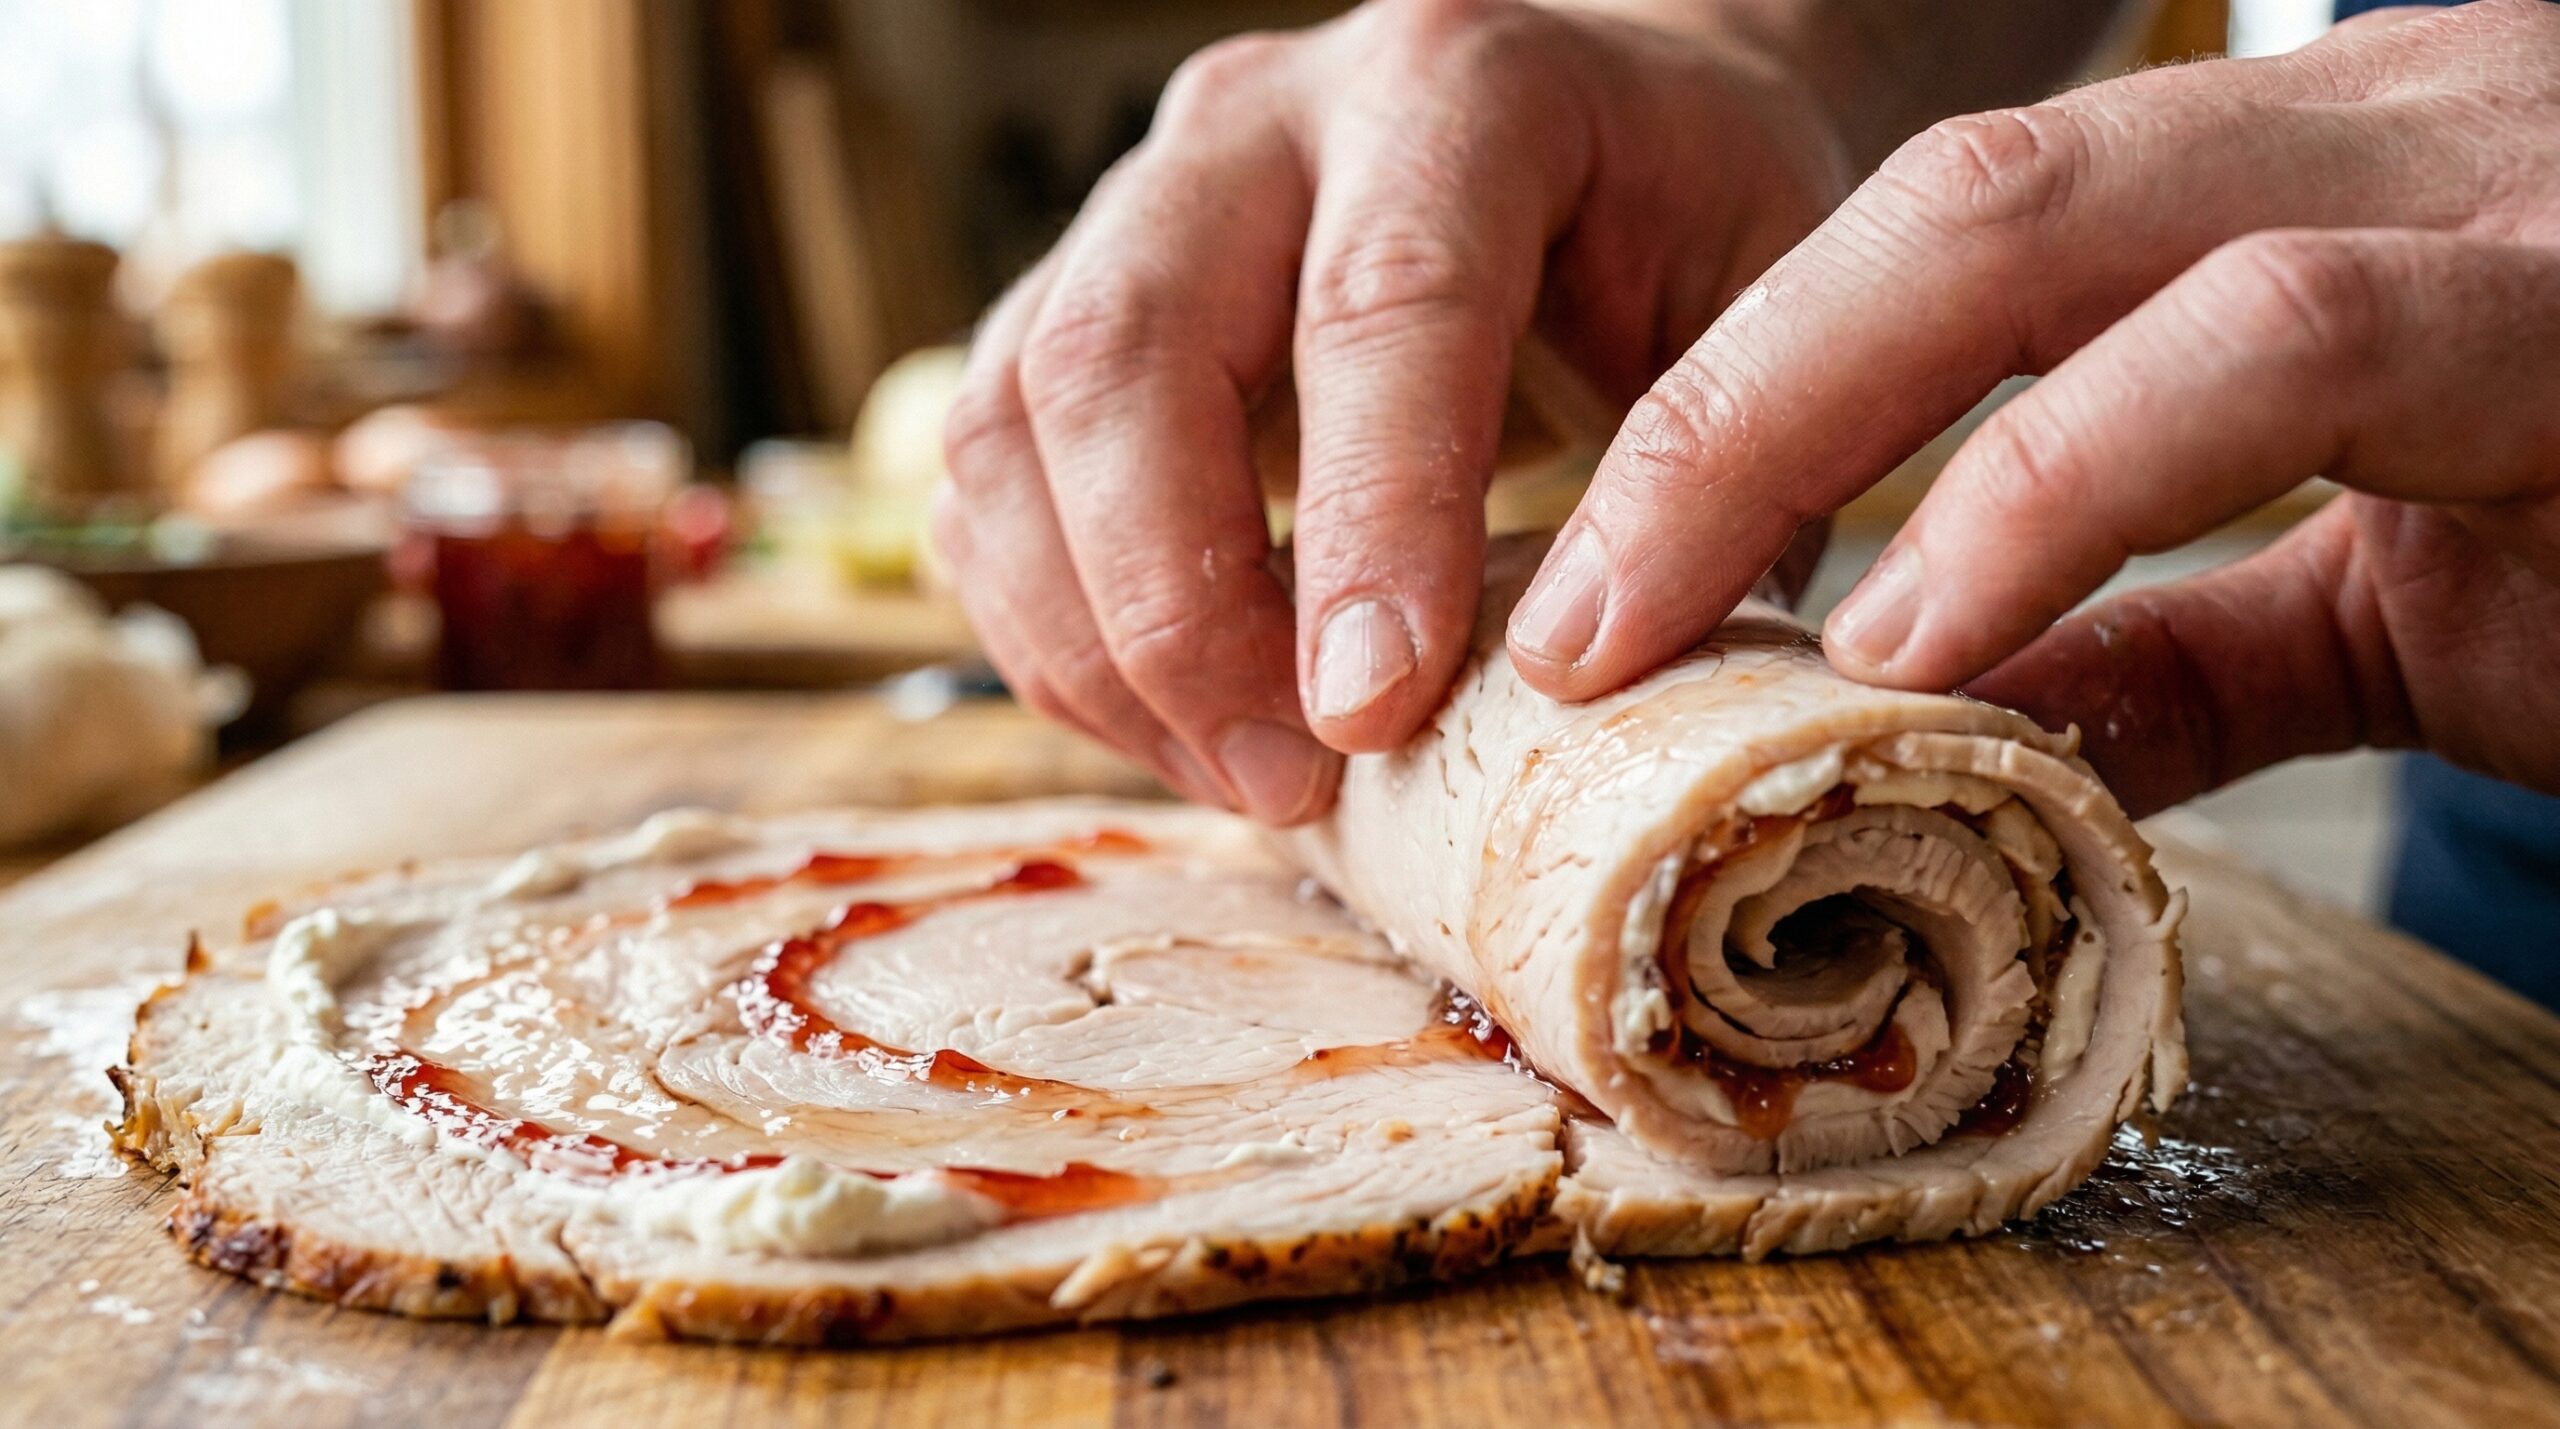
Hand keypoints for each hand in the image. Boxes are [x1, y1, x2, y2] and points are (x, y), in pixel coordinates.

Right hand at [937, 0, 1850, 821]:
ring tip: (1239, 778)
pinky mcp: (1062, 302)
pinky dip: (1051, 629)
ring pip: (1015, 419)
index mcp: (1456, 87)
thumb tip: (1604, 691)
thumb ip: (1715, 473)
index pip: (1379, 302)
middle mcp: (1258, 122)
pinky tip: (1171, 726)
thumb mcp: (1764, 307)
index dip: (1368, 518)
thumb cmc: (1683, 226)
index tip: (1373, 711)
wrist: (1594, 127)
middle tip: (1285, 778)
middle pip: (1125, 353)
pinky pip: (986, 479)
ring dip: (1095, 637)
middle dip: (1177, 604)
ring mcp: (1135, 205)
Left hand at [1518, 0, 2559, 812]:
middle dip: (1717, 405)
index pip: (1957, 236)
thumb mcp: (2392, 594)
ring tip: (1660, 629)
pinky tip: (1930, 625)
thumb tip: (1964, 723)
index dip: (1743, 398)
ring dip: (1812, 419)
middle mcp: (2386, 132)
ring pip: (2070, 220)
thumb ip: (2178, 633)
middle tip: (1560, 612)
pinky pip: (2287, 341)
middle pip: (1955, 196)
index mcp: (2311, 187)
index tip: (1594, 578)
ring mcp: (2493, 192)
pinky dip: (2069, 480)